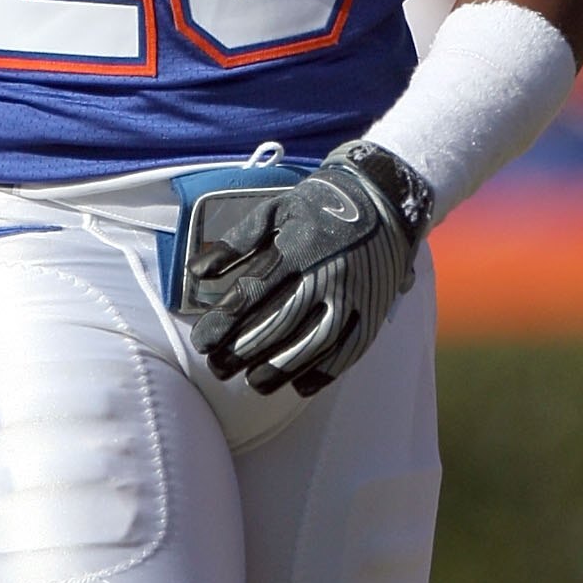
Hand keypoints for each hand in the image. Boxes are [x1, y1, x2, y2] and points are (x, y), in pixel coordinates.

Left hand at [181, 142, 434, 396]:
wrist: (385, 196)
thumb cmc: (321, 204)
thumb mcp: (276, 209)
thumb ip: (236, 242)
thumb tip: (197, 273)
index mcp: (299, 248)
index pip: (252, 293)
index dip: (222, 323)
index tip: (202, 342)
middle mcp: (327, 275)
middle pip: (280, 324)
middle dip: (243, 351)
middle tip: (219, 367)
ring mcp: (355, 296)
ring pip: (315, 344)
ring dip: (281, 369)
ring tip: (254, 382)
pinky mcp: (374, 310)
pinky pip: (351, 351)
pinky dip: (325, 373)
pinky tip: (300, 386)